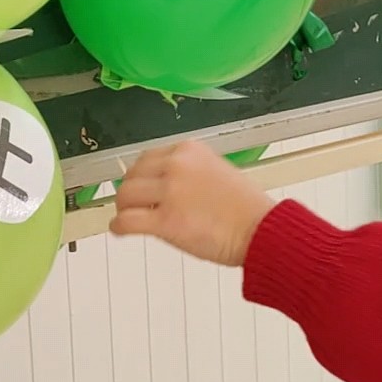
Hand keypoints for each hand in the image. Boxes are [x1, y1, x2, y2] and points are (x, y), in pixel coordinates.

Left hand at [108, 141, 277, 266]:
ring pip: (125, 196)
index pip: (149, 157)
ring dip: (124, 208)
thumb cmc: (247, 208)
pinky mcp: (166, 221)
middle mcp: (177, 166)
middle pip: (133, 175)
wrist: (262, 230)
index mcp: (189, 150)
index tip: (142, 186)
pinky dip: (119, 227)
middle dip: (130, 191)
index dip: (142, 175)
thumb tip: (164, 184)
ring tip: (128, 217)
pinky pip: (126, 221)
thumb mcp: (217, 171)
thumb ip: (189, 172)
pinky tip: (121, 230)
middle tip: (133, 205)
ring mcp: (170, 192)